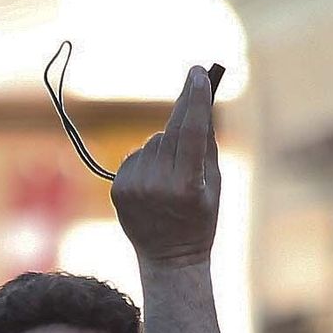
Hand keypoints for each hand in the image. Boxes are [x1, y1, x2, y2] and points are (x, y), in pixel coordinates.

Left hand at [111, 65, 219, 270]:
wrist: (169, 259)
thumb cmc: (200, 219)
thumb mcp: (213, 183)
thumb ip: (205, 143)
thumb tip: (198, 100)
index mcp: (186, 186)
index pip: (190, 132)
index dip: (195, 100)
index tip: (198, 73)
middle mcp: (157, 186)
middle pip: (171, 131)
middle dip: (185, 111)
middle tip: (195, 80)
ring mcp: (134, 188)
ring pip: (153, 143)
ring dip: (165, 146)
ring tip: (174, 174)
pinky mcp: (118, 189)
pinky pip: (137, 157)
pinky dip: (148, 161)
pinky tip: (156, 182)